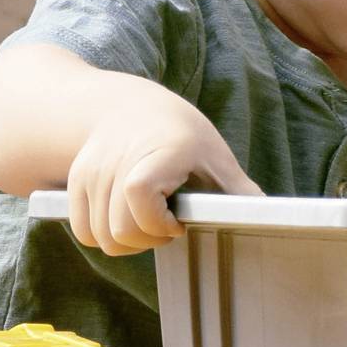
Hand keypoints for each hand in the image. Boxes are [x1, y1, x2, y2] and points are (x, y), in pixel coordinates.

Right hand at [64, 94, 258, 254]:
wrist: (127, 107)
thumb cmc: (179, 133)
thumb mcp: (215, 156)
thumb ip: (238, 191)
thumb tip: (271, 218)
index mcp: (159, 151)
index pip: (140, 197)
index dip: (159, 223)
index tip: (179, 223)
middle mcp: (118, 159)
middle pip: (120, 231)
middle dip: (148, 239)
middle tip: (167, 224)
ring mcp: (91, 171)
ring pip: (100, 237)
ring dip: (127, 240)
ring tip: (147, 220)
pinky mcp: (75, 181)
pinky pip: (84, 231)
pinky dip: (103, 235)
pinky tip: (125, 219)